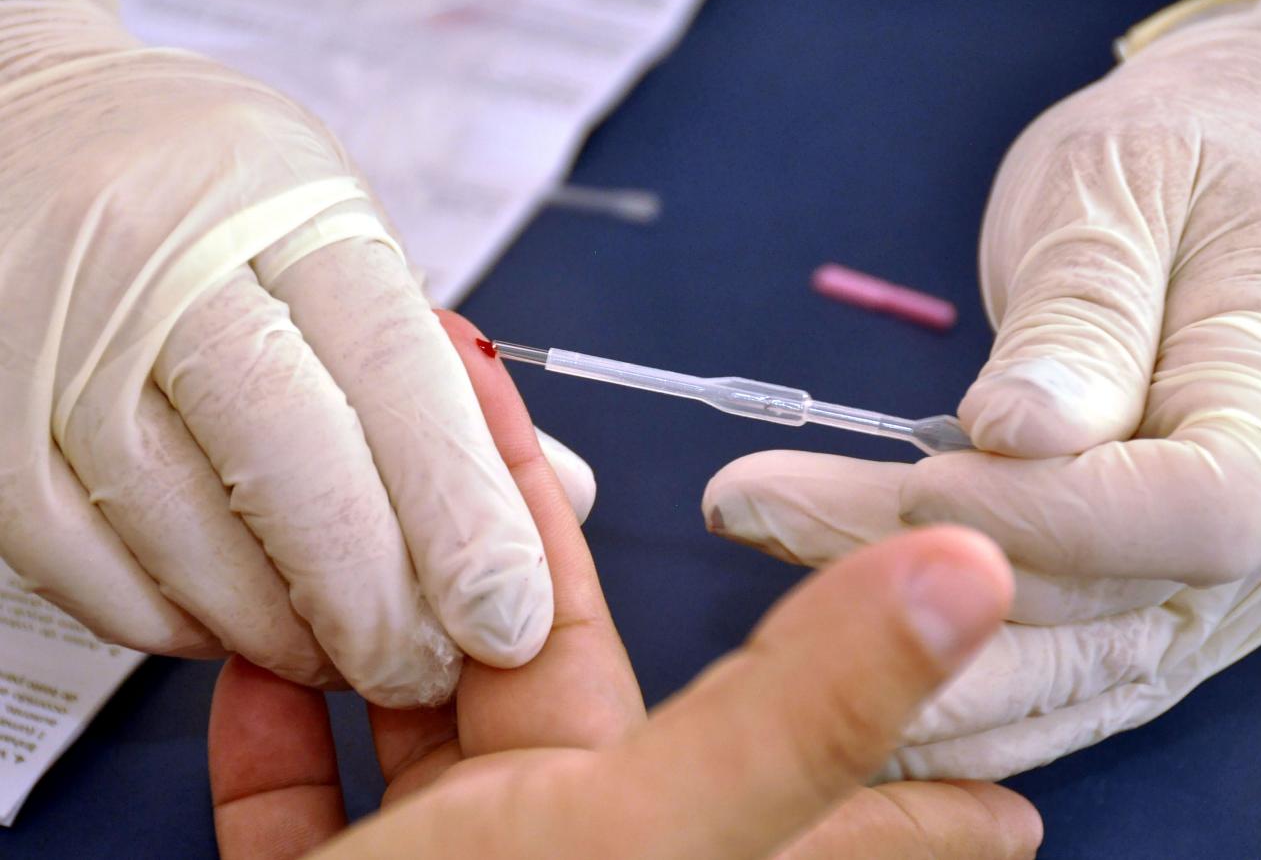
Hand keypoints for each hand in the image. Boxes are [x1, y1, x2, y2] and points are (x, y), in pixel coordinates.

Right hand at [0, 0, 595, 706]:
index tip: (508, 610)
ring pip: (189, 532)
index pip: (396, 367)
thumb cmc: (204, 196)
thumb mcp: (338, 234)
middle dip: (379, 596)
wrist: (19, 132)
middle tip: (427, 663)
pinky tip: (234, 626)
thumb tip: (550, 495)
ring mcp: (58, 349)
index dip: (460, 506)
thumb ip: (437, 374)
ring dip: (284, 629)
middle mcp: (159, 263)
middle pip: (294, 459)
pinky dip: (180, 623)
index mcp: (284, 202)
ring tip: (346, 656)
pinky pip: (93, 570)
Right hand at [208, 314, 1040, 859]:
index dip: (895, 719)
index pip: (845, 792)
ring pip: (437, 736)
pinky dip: (288, 736)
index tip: (933, 641)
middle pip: (570, 690)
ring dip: (399, 631)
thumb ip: (797, 714)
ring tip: (375, 521)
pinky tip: (269, 662)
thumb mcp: (648, 837)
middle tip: (511, 463)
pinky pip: (314, 813)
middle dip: (531, 569)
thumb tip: (966, 587)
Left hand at [701, 0, 1260, 778]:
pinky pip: (1037, 655)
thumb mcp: (1124, 195)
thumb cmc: (1176, 160)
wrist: (1211, 184)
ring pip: (1050, 650)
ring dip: (888, 611)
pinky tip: (818, 595)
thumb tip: (1020, 431)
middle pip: (1097, 601)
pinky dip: (924, 645)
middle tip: (755, 502)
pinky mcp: (1134, 594)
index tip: (923, 476)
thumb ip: (1086, 315)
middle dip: (914, 565)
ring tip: (757, 519)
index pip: (1197, 511)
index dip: (1056, 513)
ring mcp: (1200, 576)